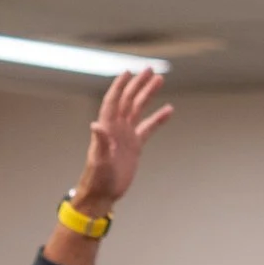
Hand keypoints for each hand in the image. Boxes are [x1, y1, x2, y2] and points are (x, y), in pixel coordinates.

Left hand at [69, 68, 170, 216]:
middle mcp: (116, 128)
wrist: (102, 195)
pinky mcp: (134, 146)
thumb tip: (95, 125)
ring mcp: (126, 136)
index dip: (119, 86)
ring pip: (138, 110)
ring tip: (159, 80)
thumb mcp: (99, 161)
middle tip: (149, 70)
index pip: (113, 102)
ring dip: (148, 95)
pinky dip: (158, 119)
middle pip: (128, 100)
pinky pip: (148, 128)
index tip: (128, 72)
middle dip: (138, 84)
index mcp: (107, 128)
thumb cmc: (97, 179)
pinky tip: (168, 109)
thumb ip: (99, 142)